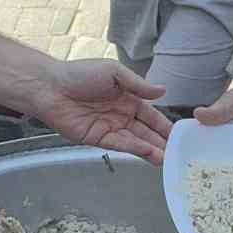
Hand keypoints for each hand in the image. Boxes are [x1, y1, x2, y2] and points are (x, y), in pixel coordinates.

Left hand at [32, 60, 171, 163]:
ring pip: (136, 141)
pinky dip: (136, 150)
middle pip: (146, 131)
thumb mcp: (114, 73)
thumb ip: (138, 85)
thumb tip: (163, 91)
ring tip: (169, 159)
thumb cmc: (80, 74)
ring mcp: (110, 127)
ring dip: (152, 149)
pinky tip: (150, 153)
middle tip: (180, 153)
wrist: (51, 87)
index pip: (151, 114)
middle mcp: (121, 114)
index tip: (181, 135)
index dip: (164, 125)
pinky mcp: (98, 138)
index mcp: (127, 97)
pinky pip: (120, 145)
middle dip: (162, 142)